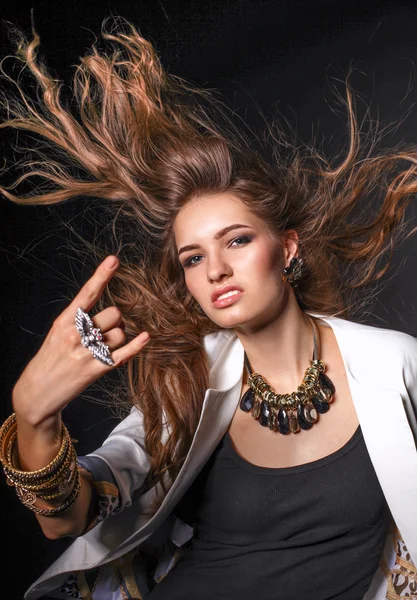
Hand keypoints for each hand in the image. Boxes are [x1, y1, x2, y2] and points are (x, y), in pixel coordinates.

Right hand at [12, 255, 149, 425]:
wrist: (36, 392)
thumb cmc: (50, 359)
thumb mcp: (57, 333)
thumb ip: (78, 319)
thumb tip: (109, 311)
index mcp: (64, 321)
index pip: (87, 293)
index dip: (101, 276)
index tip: (114, 260)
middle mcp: (75, 334)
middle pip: (113, 314)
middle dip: (116, 320)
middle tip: (107, 330)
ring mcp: (86, 352)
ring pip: (120, 334)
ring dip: (118, 338)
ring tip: (103, 348)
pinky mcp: (95, 370)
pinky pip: (123, 354)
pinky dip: (136, 346)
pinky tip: (146, 338)